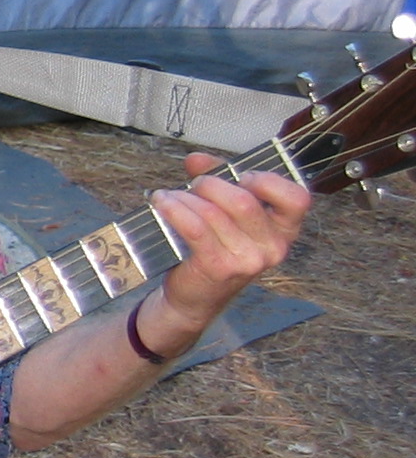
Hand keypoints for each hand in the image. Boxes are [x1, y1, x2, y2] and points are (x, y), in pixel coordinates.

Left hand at [142, 154, 310, 355]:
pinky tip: (161, 203)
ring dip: (186, 197)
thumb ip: (217, 180)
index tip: (243, 175)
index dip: (269, 181)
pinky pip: (195, 227)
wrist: (195, 298)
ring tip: (169, 195)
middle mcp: (273, 247)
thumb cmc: (215, 249)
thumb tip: (196, 159)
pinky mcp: (219, 267)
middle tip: (195, 184)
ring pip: (214, 212)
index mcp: (284, 230)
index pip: (297, 199)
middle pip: (244, 201)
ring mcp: (248, 260)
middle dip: (212, 184)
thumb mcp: (226, 213)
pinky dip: (174, 209)